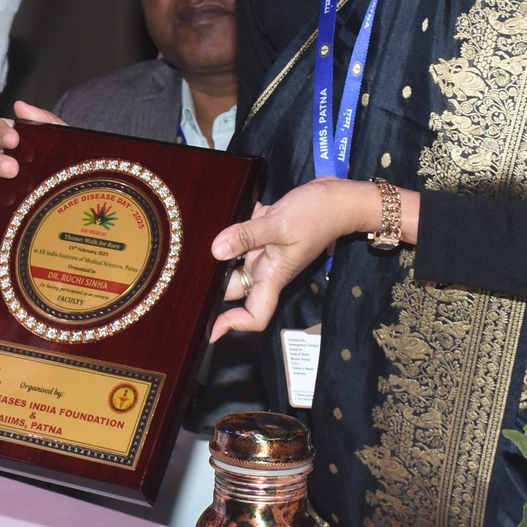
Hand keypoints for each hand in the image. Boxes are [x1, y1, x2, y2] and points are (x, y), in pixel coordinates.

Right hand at [0, 101, 66, 234]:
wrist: (90, 185)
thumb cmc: (73, 156)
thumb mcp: (64, 136)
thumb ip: (44, 120)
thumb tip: (20, 105)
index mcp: (15, 143)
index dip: (0, 133)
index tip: (13, 139)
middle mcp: (5, 164)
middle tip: (12, 168)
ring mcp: (4, 190)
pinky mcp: (4, 214)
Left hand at [207, 178, 415, 341]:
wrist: (341, 198)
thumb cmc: (319, 214)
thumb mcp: (280, 222)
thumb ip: (247, 235)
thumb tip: (216, 250)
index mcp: (274, 274)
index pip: (256, 314)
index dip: (234, 324)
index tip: (210, 328)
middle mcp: (268, 267)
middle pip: (235, 286)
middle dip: (214, 281)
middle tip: (185, 272)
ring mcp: (267, 250)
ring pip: (235, 258)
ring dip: (222, 250)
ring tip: (199, 241)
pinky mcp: (267, 233)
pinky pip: (244, 235)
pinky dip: (236, 227)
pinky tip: (231, 213)